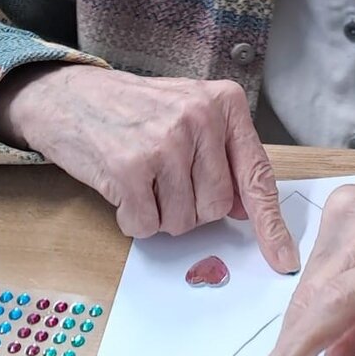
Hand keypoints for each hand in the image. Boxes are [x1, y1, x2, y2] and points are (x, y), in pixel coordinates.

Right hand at [0, 63, 299, 272]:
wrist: (71, 96)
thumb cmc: (135, 110)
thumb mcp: (190, 113)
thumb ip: (223, 154)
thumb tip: (247, 210)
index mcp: (225, 103)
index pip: (257, 174)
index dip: (271, 224)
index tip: (284, 259)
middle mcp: (200, 118)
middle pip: (218, 207)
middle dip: (192, 208)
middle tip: (164, 180)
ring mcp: (165, 142)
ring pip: (184, 221)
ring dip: (161, 214)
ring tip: (143, 179)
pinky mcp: (130, 168)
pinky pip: (147, 226)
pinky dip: (134, 219)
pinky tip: (123, 188)